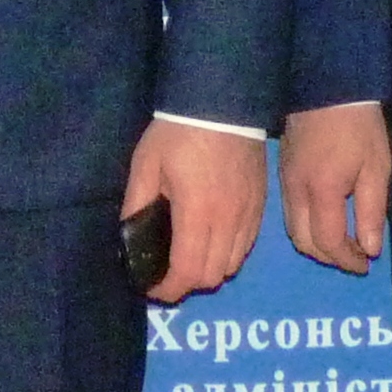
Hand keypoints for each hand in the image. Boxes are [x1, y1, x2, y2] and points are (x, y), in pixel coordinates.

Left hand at [122, 118, 265, 302]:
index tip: (151, 288)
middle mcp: (228, 221)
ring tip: (187, 257)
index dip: (168, 289)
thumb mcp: (146, 164)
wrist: (222, 102)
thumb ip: (138, 203)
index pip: (188, 271)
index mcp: (197, 212)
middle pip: (212, 276)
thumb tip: (130, 236)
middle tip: (165, 272)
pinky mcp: (261, 207)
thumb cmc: (178, 132)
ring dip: (208, 270)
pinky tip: (211, 239)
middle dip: (186, 283)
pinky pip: (246, 247)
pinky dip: (228, 254)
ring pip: (232, 265)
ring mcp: (249, 215)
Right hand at [280, 101, 391, 275]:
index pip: (328, 241)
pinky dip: (307, 227)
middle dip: (329, 257)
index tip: (366, 264)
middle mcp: (296, 191)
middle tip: (355, 256)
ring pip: (292, 229)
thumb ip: (372, 211)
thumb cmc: (358, 127)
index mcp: (322, 190)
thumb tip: (370, 248)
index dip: (347, 260)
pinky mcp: (282, 173)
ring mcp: (284, 182)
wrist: (325, 87)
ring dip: (316, 244)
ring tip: (343, 241)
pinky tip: (326, 220)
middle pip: (304, 242)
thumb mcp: (376, 168)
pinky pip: (289, 213)